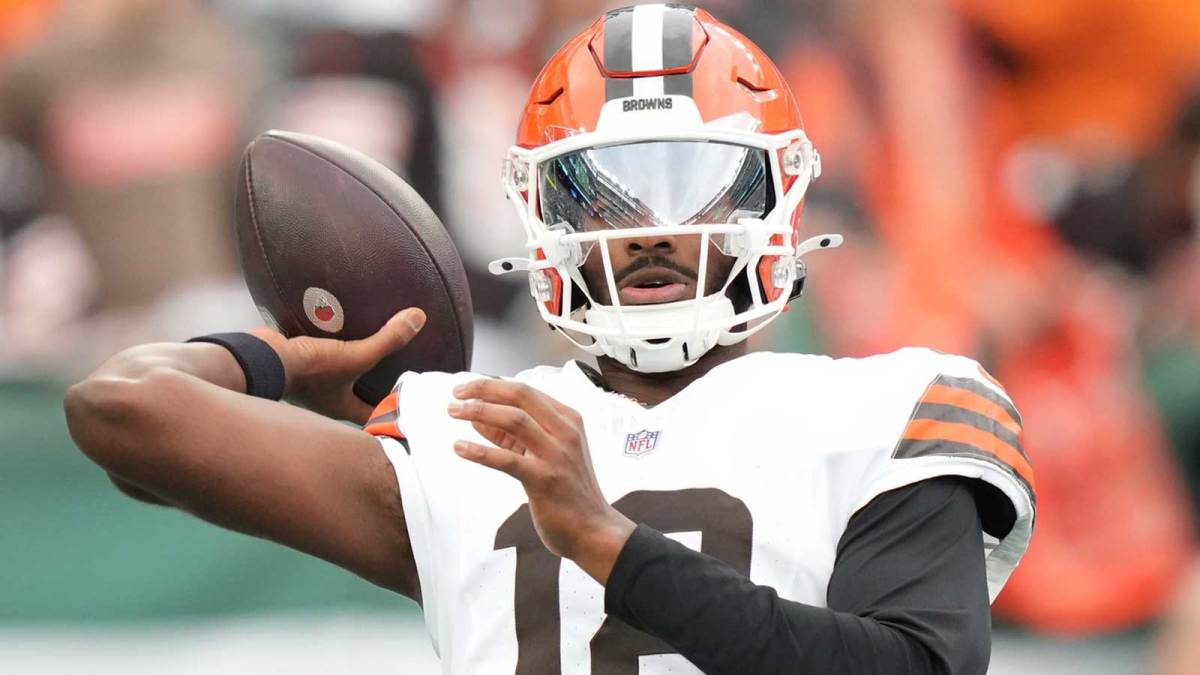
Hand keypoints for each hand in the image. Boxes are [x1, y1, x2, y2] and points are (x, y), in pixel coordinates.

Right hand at [250, 308, 424, 424]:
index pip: (374, 418)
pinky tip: (344, 332)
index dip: (392, 414)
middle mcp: (327, 401)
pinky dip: (335, 348)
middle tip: (398, 372)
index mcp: (342, 409)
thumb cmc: (309, 369)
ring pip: (341, 377)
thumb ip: (387, 340)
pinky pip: (325, 357)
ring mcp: (312, 383)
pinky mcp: (302, 363)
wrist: (262, 358)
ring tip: (375, 350)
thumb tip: (418, 319)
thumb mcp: (355, 356)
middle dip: (375, 388)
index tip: (410, 404)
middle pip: (358, 398)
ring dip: (355, 367)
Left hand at [448, 379, 634, 583]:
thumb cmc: (569, 492)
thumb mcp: (546, 455)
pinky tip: (460, 447)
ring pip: (513, 420)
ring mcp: (556, 455)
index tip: (468, 388)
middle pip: (520, 396)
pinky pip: (507, 459)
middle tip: (457, 393)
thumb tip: (477, 419)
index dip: (493, 385)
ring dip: (479, 412)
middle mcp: (565, 432)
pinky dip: (480, 451)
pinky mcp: (544, 480)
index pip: (527, 391)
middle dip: (485, 389)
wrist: (593, 530)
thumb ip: (514, 436)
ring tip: (454, 412)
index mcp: (568, 421)